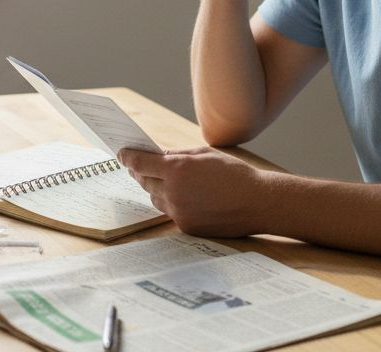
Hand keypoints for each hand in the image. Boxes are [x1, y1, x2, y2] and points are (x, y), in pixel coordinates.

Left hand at [120, 147, 269, 236]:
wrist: (258, 203)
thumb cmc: (234, 174)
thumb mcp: (204, 155)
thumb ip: (178, 156)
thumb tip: (158, 156)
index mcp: (176, 171)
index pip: (140, 163)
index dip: (128, 157)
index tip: (122, 153)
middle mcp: (173, 193)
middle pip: (145, 182)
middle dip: (141, 172)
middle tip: (139, 165)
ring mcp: (179, 212)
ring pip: (156, 198)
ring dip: (157, 188)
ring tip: (165, 180)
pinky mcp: (186, 227)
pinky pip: (171, 213)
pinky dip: (173, 203)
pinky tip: (185, 197)